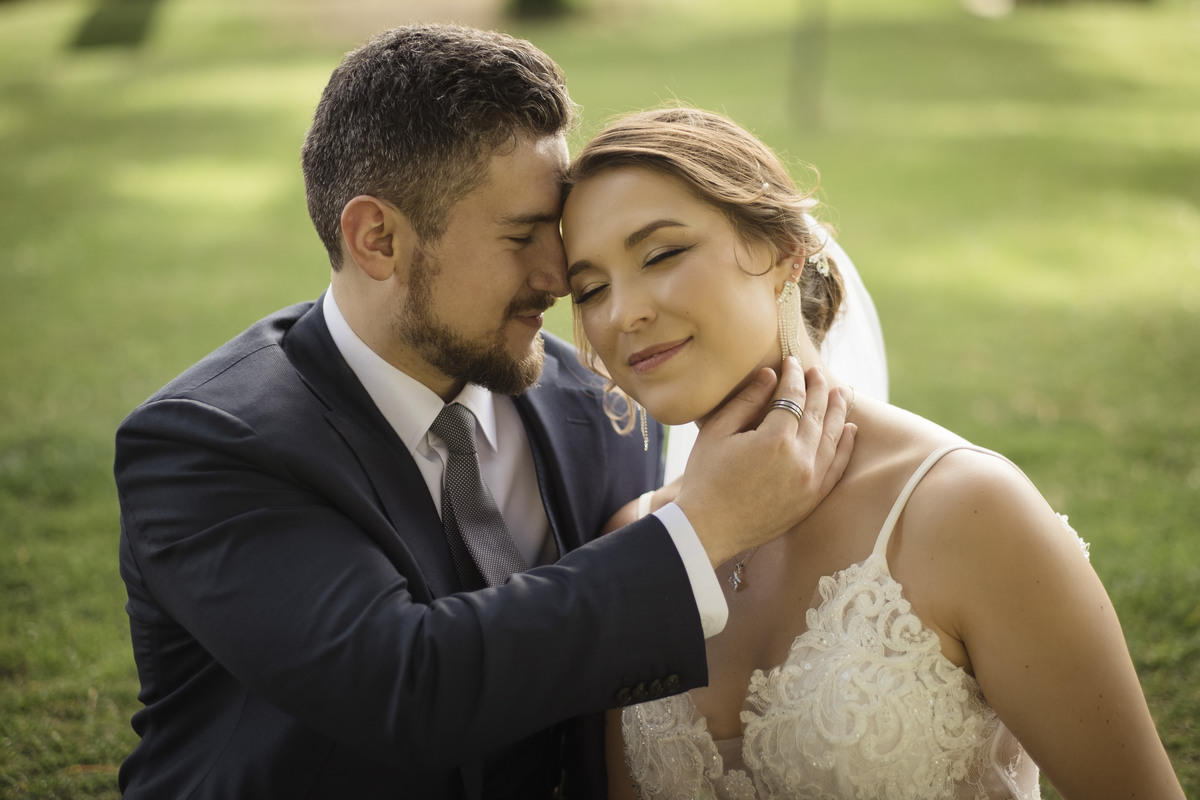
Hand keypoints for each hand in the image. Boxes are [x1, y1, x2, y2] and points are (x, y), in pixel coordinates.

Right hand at [674, 359, 854, 567]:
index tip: (792, 360)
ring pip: (833, 438)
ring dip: (838, 412)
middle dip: (818, 388)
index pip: (794, 396)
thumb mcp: (718, 432)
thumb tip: (771, 375)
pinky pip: (837, 468)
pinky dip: (846, 446)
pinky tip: (850, 430)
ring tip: (841, 392)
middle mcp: (800, 459)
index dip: (794, 375)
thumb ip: (747, 400)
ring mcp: (810, 481)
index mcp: (775, 439)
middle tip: (817, 372)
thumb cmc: (705, 477)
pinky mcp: (811, 500)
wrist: (707, 528)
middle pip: (818, 414)